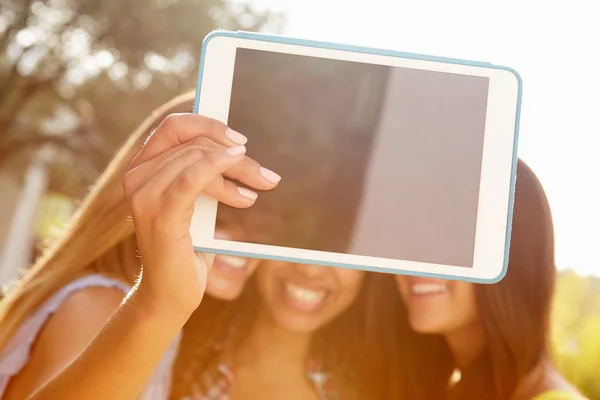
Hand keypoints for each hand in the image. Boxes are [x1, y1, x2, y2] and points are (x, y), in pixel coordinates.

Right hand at [123, 113, 280, 316]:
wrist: (172, 293)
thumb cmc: (188, 248)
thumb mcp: (196, 202)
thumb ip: (203, 174)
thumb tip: (238, 147)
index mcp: (143, 168)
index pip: (174, 126)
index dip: (209, 125)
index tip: (241, 140)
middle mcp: (137, 176)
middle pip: (193, 143)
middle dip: (235, 155)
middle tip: (266, 175)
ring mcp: (144, 194)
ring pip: (198, 158)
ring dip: (238, 171)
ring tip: (259, 189)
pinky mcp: (159, 214)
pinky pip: (192, 178)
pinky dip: (220, 171)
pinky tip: (244, 189)